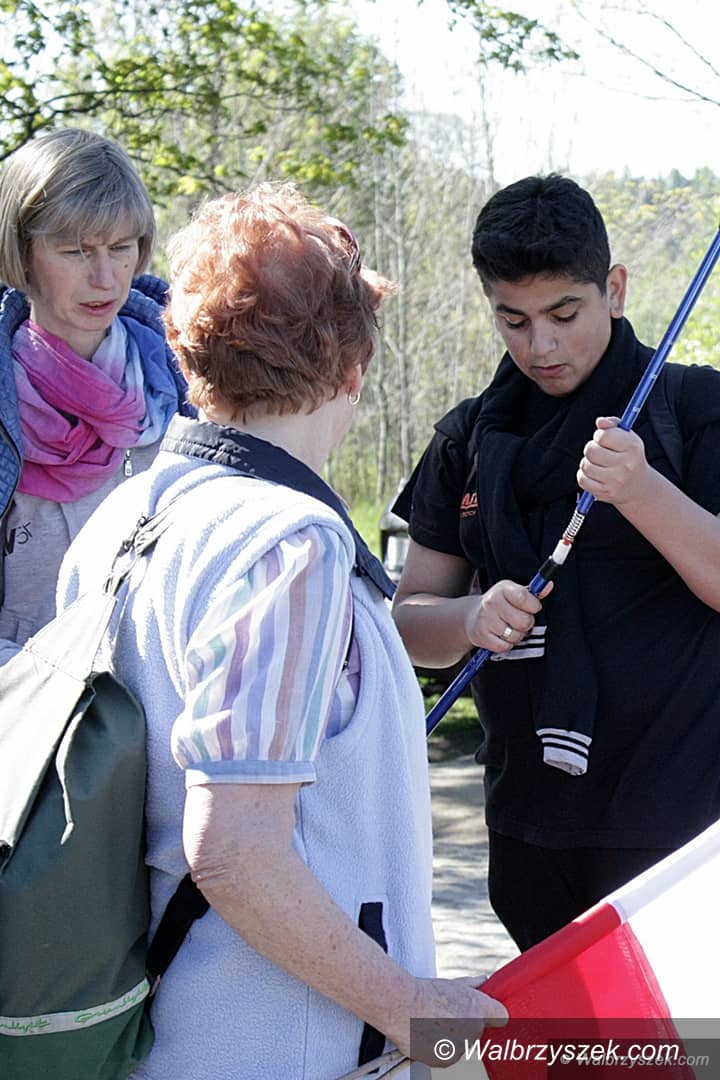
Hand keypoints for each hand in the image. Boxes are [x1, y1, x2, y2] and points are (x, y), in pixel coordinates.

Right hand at [388, 975, 507, 1065]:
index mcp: (479, 1007)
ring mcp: (460, 1047)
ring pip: (460, 1044)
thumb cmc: (425, 992)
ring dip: (450, 1037)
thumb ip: (472, 984)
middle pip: (475, 1030)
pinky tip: (426, 1033)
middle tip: (445, 1013)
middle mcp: (474, 1029)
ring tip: (431, 1022)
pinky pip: (446, 1055)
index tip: (483, 1013)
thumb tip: (484, 980)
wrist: (402, 1006)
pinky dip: (438, 1048)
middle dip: (464, 1024)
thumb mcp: (452, 983)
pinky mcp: (445, 1060)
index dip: (491, 1014)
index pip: (501, 1016)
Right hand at [464, 578, 550, 651]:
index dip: (534, 606)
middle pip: (524, 621)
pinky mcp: (481, 636)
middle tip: (518, 620)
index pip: (525, 598)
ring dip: (516, 635)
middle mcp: (492, 602)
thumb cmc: (498, 604)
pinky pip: (505, 646)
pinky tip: (500, 635)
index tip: (532, 608)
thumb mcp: (513, 593)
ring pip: (516, 636)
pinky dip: (506, 644)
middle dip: (526, 624)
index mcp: (503, 589)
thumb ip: (533, 593)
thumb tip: (548, 586)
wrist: (471, 616)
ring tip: (508, 628)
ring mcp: (485, 620)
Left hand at [577, 416, 655, 505]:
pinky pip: (582, 480)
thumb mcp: (627, 437)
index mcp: (632, 447)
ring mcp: (616, 480)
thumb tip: (600, 422)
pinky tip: (594, 474)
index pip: (603, 436)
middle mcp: (626, 465)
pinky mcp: (606, 492)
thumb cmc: (629, 457)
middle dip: (591, 448)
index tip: (603, 439)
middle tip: (599, 451)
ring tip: (598, 464)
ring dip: (587, 462)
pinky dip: (584, 476)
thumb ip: (613, 425)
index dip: (599, 435)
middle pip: (591, 451)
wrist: (639, 487)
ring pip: (585, 465)